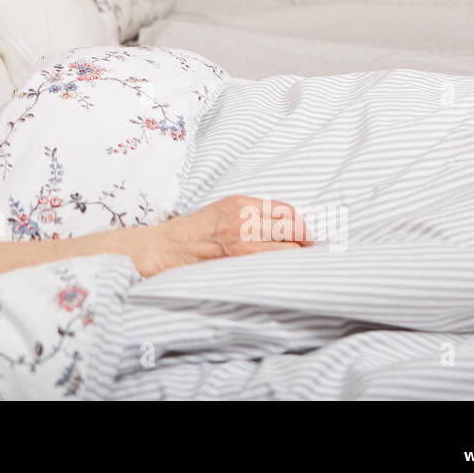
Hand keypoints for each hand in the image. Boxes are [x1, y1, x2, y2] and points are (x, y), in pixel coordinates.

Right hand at [133, 194, 314, 277]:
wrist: (168, 247)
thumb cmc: (197, 229)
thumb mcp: (225, 210)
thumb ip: (253, 213)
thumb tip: (289, 225)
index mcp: (240, 203)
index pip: (286, 211)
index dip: (301, 224)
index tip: (306, 235)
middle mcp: (242, 220)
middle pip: (291, 230)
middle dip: (303, 241)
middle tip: (306, 249)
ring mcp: (240, 243)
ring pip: (285, 250)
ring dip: (294, 256)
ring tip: (292, 261)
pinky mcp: (236, 262)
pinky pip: (269, 264)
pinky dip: (279, 266)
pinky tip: (278, 268)